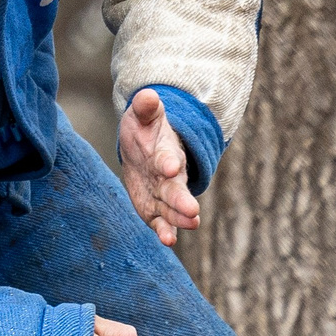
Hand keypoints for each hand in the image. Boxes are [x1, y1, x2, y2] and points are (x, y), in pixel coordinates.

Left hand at [119, 89, 199, 245]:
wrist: (144, 147)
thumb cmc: (145, 129)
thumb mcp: (144, 114)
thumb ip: (146, 107)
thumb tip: (148, 95)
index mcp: (166, 152)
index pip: (167, 157)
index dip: (168, 161)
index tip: (171, 166)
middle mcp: (169, 176)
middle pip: (176, 189)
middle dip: (182, 200)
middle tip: (192, 211)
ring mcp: (163, 193)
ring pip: (172, 208)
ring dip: (179, 218)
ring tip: (190, 225)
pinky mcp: (154, 208)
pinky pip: (160, 221)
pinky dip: (165, 231)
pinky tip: (168, 240)